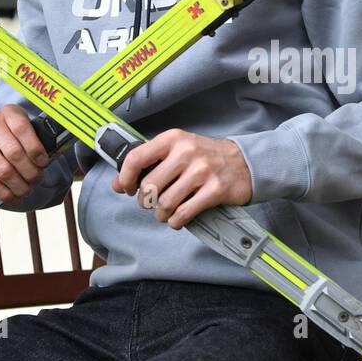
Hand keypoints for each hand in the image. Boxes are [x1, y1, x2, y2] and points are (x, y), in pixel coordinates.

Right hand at [0, 105, 50, 203]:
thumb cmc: (12, 141)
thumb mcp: (26, 134)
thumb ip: (39, 142)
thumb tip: (50, 159)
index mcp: (8, 112)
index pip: (22, 128)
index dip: (36, 148)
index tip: (44, 163)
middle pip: (14, 153)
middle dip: (30, 172)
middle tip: (36, 181)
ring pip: (2, 170)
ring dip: (19, 186)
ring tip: (26, 191)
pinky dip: (4, 193)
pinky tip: (12, 197)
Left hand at [111, 129, 251, 228]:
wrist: (243, 162)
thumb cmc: (204, 157)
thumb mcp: (176, 151)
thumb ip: (148, 164)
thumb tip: (117, 185)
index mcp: (173, 139)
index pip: (136, 158)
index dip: (125, 178)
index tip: (127, 189)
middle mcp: (186, 152)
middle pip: (149, 186)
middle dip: (145, 201)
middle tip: (151, 203)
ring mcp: (202, 171)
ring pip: (165, 203)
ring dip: (161, 214)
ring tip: (165, 212)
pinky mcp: (215, 190)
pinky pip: (184, 213)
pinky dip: (176, 221)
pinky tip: (177, 219)